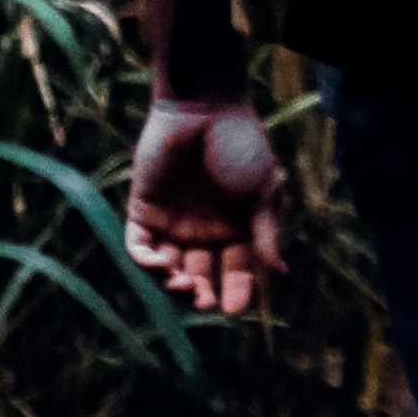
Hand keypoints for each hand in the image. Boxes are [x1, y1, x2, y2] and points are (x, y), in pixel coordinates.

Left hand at [127, 93, 288, 315]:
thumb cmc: (241, 146)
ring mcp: (172, 224)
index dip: (237, 291)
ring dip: (174, 286)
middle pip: (201, 278)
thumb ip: (266, 231)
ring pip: (168, 271)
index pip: (236, 271)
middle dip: (204, 296)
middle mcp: (204, 232)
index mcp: (237, 229)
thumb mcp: (263, 190)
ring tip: (184, 285)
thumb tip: (277, 270)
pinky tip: (164, 263)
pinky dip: (148, 263)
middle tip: (208, 301)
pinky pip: (140, 249)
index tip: (237, 307)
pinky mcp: (143, 212)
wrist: (204, 108)